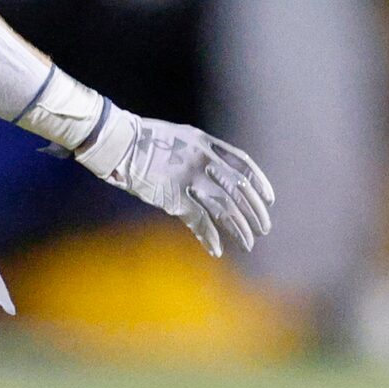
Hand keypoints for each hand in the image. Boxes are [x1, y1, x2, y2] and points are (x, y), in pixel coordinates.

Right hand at [74, 108, 275, 257]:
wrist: (119, 143)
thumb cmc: (146, 140)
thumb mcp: (182, 138)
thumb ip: (203, 152)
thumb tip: (220, 173)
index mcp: (207, 143)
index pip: (244, 164)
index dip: (260, 183)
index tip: (269, 200)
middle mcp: (203, 159)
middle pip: (239, 188)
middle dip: (254, 211)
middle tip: (263, 229)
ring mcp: (189, 178)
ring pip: (224, 207)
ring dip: (239, 228)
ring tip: (249, 243)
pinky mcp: (173, 197)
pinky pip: (199, 220)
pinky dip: (210, 236)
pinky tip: (217, 249)